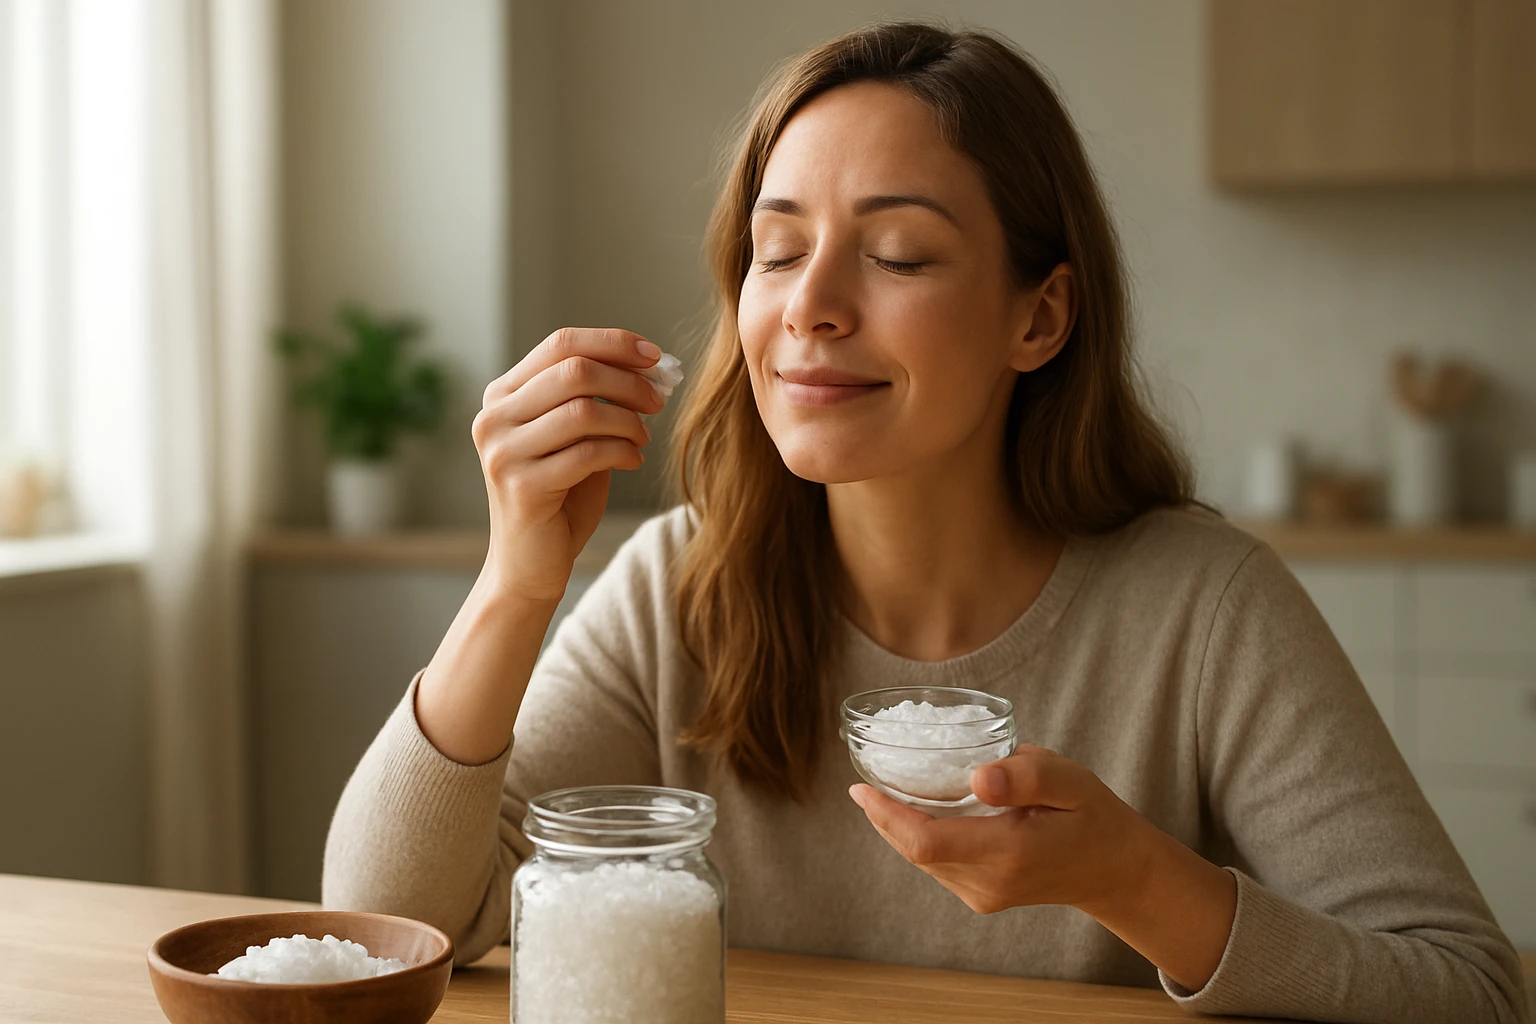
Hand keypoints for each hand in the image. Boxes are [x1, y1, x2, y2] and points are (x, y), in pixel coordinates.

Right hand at [472, 327, 665, 602]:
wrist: (529, 564)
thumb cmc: (560, 497)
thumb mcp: (576, 437)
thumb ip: (598, 398)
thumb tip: (650, 364)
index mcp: (502, 395)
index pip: (560, 343)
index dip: (613, 343)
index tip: (655, 356)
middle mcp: (493, 417)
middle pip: (574, 370)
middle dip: (628, 382)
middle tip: (658, 401)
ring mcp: (503, 452)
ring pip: (583, 410)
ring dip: (628, 421)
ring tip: (643, 439)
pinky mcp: (521, 487)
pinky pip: (588, 453)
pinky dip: (622, 452)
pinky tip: (633, 462)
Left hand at [849, 744, 1237, 990]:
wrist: (1113, 869)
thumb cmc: (1092, 815)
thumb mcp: (1071, 780)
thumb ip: (1027, 775)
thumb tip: (978, 775)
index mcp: (1009, 852)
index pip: (925, 840)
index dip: (886, 814)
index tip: (862, 785)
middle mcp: (988, 882)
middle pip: (912, 850)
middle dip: (883, 816)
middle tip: (865, 779)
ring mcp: (983, 895)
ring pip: (920, 859)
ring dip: (897, 826)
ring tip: (883, 788)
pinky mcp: (980, 896)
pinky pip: (936, 864)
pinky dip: (918, 836)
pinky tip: (914, 809)